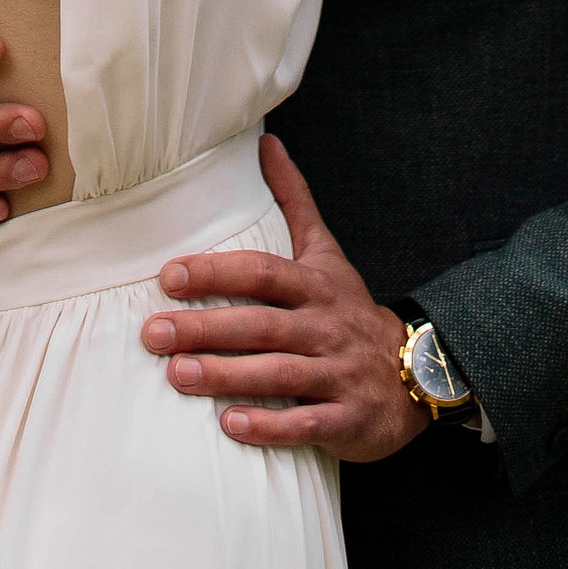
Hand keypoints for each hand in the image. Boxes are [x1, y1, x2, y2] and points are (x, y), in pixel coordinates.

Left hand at [138, 136, 430, 460]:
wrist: (414, 373)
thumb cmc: (350, 309)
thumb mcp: (326, 252)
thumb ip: (294, 200)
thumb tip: (267, 142)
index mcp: (315, 285)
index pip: (263, 272)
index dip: (216, 271)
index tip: (169, 275)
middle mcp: (326, 326)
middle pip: (261, 325)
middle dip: (205, 328)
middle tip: (153, 334)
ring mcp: (338, 373)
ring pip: (279, 374)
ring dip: (226, 376)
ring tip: (177, 376)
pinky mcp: (347, 419)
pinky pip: (306, 425)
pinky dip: (270, 426)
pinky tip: (230, 426)